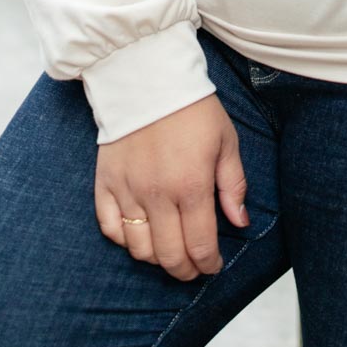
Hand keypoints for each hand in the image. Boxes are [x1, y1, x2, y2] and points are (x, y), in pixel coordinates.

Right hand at [94, 93, 249, 280]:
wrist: (147, 76)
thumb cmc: (191, 107)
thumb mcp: (225, 141)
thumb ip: (233, 184)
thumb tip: (241, 222)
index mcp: (192, 186)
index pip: (200, 246)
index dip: (209, 264)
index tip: (213, 265)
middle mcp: (158, 195)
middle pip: (169, 256)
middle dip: (185, 270)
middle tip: (193, 267)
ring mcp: (128, 191)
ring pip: (139, 249)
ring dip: (156, 258)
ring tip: (168, 249)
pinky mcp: (106, 183)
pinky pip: (110, 228)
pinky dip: (124, 239)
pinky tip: (138, 233)